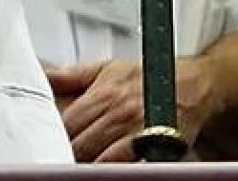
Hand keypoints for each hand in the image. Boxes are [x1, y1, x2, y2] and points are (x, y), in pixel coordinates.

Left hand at [47, 56, 220, 161]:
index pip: (65, 122)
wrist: (194, 85)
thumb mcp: (106, 69)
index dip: (53, 134)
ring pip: (99, 159)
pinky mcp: (156, 149)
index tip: (46, 140)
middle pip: (79, 143)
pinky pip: (128, 166)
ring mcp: (138, 133)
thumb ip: (71, 76)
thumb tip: (43, 76)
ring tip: (80, 162)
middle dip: (68, 151)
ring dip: (87, 163)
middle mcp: (118, 114)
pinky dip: (113, 168)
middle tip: (60, 154)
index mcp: (102, 95)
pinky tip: (105, 166)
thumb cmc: (147, 78)